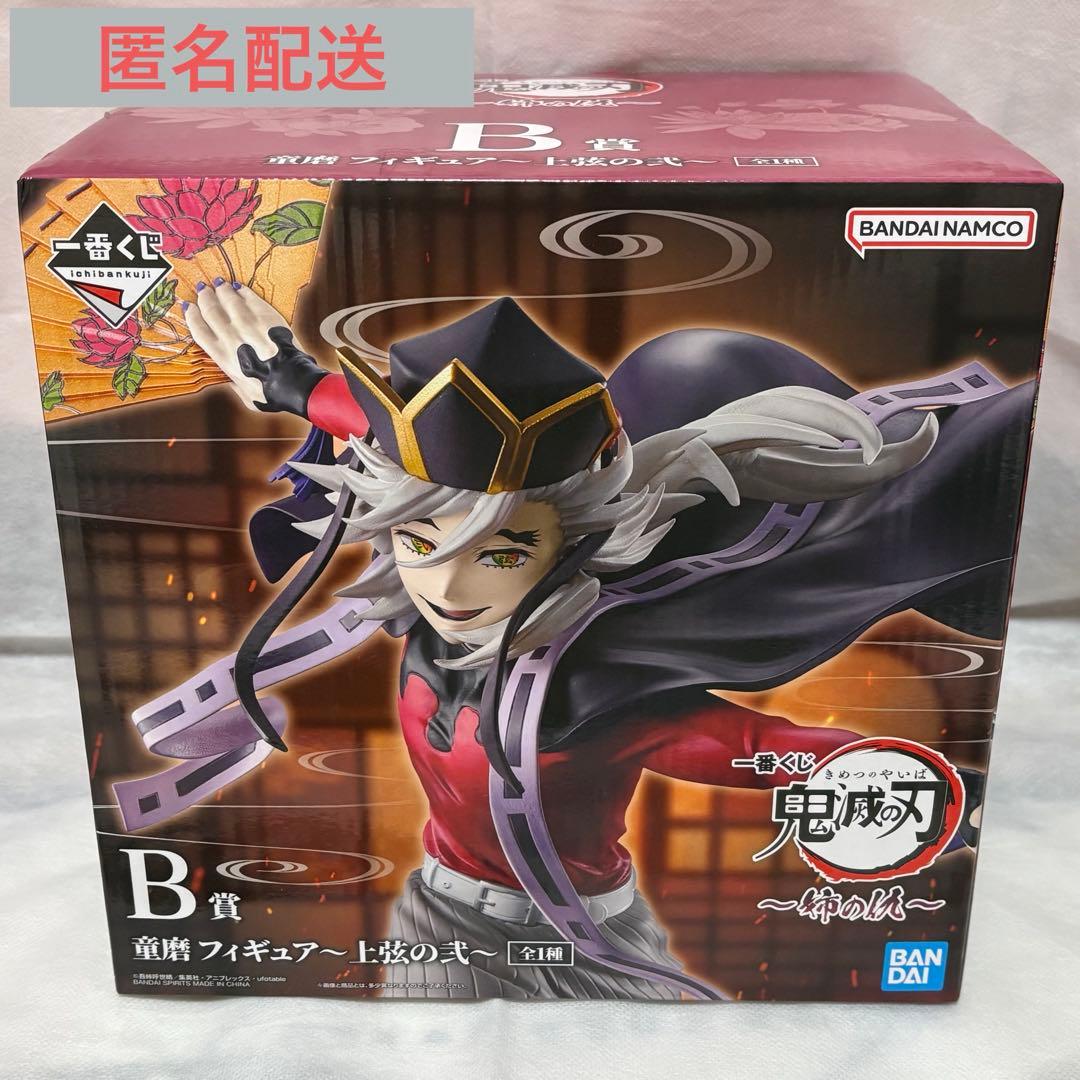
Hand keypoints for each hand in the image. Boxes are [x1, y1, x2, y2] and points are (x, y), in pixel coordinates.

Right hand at [184, 278, 316, 412]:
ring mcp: (248, 324)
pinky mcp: (266, 317)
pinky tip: (239, 287)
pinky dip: (243, 291)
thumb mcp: (246, 396)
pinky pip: (250, 298)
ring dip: (222, 289)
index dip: (192, 315)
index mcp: (221, 356)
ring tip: (219, 283)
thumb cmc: (271, 394)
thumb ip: (236, 384)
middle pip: (211, 310)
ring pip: (229, 299)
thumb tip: (234, 382)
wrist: (294, 382)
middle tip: (202, 288)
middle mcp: (230, 336)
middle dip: (205, 296)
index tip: (189, 306)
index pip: (199, 329)